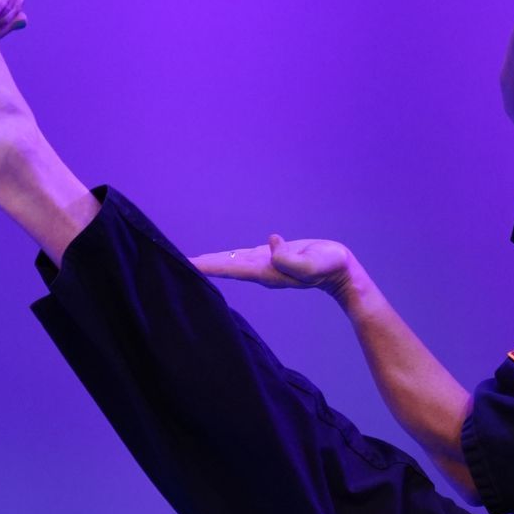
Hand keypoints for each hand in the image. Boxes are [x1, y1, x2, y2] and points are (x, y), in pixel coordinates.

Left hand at [191, 234, 356, 297]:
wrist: (340, 270)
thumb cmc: (329, 266)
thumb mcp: (312, 263)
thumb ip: (290, 259)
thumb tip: (271, 243)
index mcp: (265, 271)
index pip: (228, 267)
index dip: (206, 265)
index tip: (184, 264)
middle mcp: (259, 269)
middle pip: (222, 266)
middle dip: (199, 265)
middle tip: (172, 260)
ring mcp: (263, 264)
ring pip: (229, 261)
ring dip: (209, 262)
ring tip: (188, 261)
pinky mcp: (269, 257)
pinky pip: (240, 256)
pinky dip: (225, 257)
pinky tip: (215, 258)